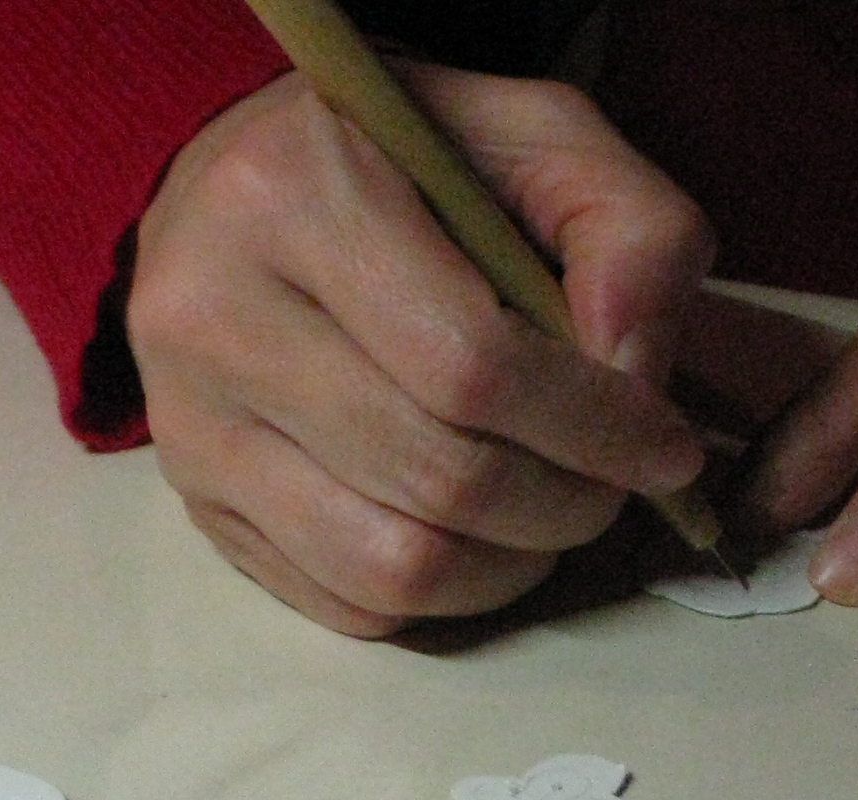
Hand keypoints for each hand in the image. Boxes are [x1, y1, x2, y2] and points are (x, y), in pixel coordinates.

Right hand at [127, 64, 713, 633]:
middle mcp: (212, 315)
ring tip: (550, 512)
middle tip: (616, 484)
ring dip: (511, 565)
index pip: (473, 368)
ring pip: (394, 564)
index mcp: (291, 193)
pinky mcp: (198, 507)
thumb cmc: (410, 163)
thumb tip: (639, 375)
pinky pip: (350, 603)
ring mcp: (189, 425)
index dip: (597, 430)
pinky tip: (476, 533)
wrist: (243, 189)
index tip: (668, 449)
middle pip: (441, 479)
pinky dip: (445, 594)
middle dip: (567, 504)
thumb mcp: (541, 138)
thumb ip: (631, 232)